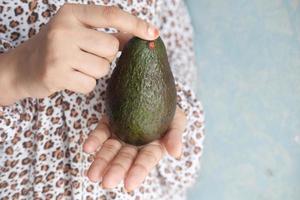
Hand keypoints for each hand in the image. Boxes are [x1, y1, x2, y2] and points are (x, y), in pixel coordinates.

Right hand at [0, 4, 157, 104]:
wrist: (22, 67)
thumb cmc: (58, 47)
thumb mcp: (79, 32)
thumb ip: (107, 33)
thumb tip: (138, 35)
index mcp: (72, 13)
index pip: (112, 15)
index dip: (136, 24)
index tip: (154, 33)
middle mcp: (64, 28)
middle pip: (111, 47)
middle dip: (106, 56)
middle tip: (87, 56)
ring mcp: (58, 51)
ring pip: (103, 68)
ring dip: (95, 72)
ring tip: (76, 66)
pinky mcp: (55, 73)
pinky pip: (90, 84)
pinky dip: (84, 84)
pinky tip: (70, 78)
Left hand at [83, 107, 186, 190]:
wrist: (152, 91)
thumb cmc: (169, 110)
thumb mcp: (177, 121)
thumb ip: (175, 136)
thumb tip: (176, 153)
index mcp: (152, 148)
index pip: (145, 162)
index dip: (138, 172)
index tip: (128, 185)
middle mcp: (135, 145)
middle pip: (124, 159)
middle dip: (116, 170)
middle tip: (106, 183)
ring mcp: (120, 135)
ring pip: (110, 150)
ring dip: (101, 161)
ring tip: (92, 175)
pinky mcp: (109, 124)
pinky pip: (100, 133)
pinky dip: (94, 141)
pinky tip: (87, 148)